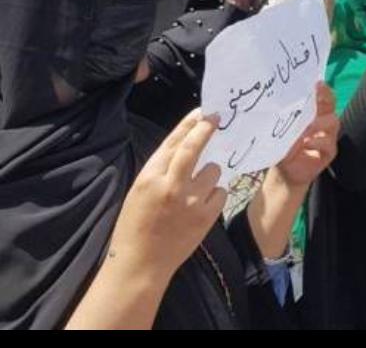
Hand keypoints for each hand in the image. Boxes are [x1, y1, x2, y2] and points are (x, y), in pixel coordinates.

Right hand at [107, 109, 225, 278]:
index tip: (203, 112)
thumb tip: (185, 147)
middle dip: (207, 130)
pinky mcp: (206, 216)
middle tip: (217, 119)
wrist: (141, 262)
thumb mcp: (140, 191)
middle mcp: (171, 186)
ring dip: (210, 175)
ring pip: (213, 172)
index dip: (190, 125)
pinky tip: (203, 205)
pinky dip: (215, 195)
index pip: (173, 143)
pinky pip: (221, 193)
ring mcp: (191, 201)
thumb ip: (161, 170)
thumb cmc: (136, 225)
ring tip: (197, 190)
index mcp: (150, 177)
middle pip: (194, 149)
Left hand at [273, 82, 339, 188]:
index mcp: (314, 114)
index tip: (317, 84)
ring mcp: (328, 137)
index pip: (324, 98)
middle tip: (310, 102)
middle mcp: (323, 123)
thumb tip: (282, 105)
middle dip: (323, 101)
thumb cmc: (282, 147)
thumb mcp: (282, 130)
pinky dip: (317, 142)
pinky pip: (328, 143)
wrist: (285, 173)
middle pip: (330, 107)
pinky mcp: (329, 152)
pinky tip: (306, 143)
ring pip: (332, 122)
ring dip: (318, 123)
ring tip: (305, 127)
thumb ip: (286, 119)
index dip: (323, 90)